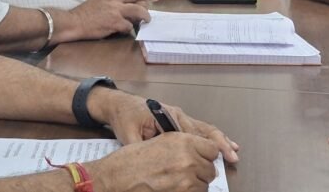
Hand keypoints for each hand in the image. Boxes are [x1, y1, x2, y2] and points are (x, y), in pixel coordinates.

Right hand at [55, 0, 158, 40]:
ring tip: (148, 19)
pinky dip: (130, 29)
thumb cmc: (83, 13)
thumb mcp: (97, 0)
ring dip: (145, 15)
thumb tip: (120, 4)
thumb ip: (109, 0)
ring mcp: (115, 11)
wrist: (73, 22)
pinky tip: (128, 31)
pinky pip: (128, 26)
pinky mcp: (114, 22)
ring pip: (137, 10)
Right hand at [89, 132, 219, 191]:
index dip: (207, 155)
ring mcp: (185, 181)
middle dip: (201, 172)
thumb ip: (183, 146)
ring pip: (204, 186)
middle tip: (187, 173)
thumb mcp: (161, 142)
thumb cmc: (131, 160)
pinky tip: (175, 189)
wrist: (115, 178)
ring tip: (178, 182)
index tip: (203, 159)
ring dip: (195, 185)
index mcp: (184, 142)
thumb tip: (199, 154)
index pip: (213, 149)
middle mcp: (188, 160)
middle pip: (210, 170)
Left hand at [93, 91, 239, 163]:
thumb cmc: (125, 117)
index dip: (205, 145)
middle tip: (232, 155)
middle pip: (203, 129)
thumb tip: (154, 161)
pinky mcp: (178, 121)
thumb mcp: (129, 134)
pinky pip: (199, 129)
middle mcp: (177, 114)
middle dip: (219, 143)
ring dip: (219, 140)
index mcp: (167, 115)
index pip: (191, 133)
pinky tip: (222, 143)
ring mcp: (179, 117)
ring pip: (204, 129)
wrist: (120, 105)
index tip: (215, 156)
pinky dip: (211, 137)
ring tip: (233, 151)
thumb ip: (143, 146)